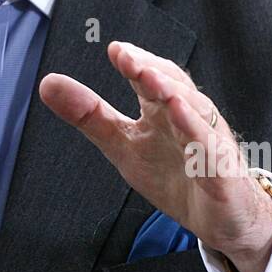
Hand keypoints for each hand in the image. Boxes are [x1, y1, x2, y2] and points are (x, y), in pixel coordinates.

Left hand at [39, 40, 271, 271]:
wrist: (221, 220)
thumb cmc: (175, 174)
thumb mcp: (123, 146)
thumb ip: (90, 116)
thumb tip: (48, 83)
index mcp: (164, 110)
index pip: (151, 78)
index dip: (135, 62)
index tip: (114, 50)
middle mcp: (190, 119)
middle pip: (176, 89)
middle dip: (153, 72)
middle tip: (129, 59)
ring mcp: (210, 146)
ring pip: (197, 117)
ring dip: (177, 98)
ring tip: (155, 84)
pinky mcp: (224, 176)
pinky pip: (213, 156)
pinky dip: (200, 141)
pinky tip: (185, 127)